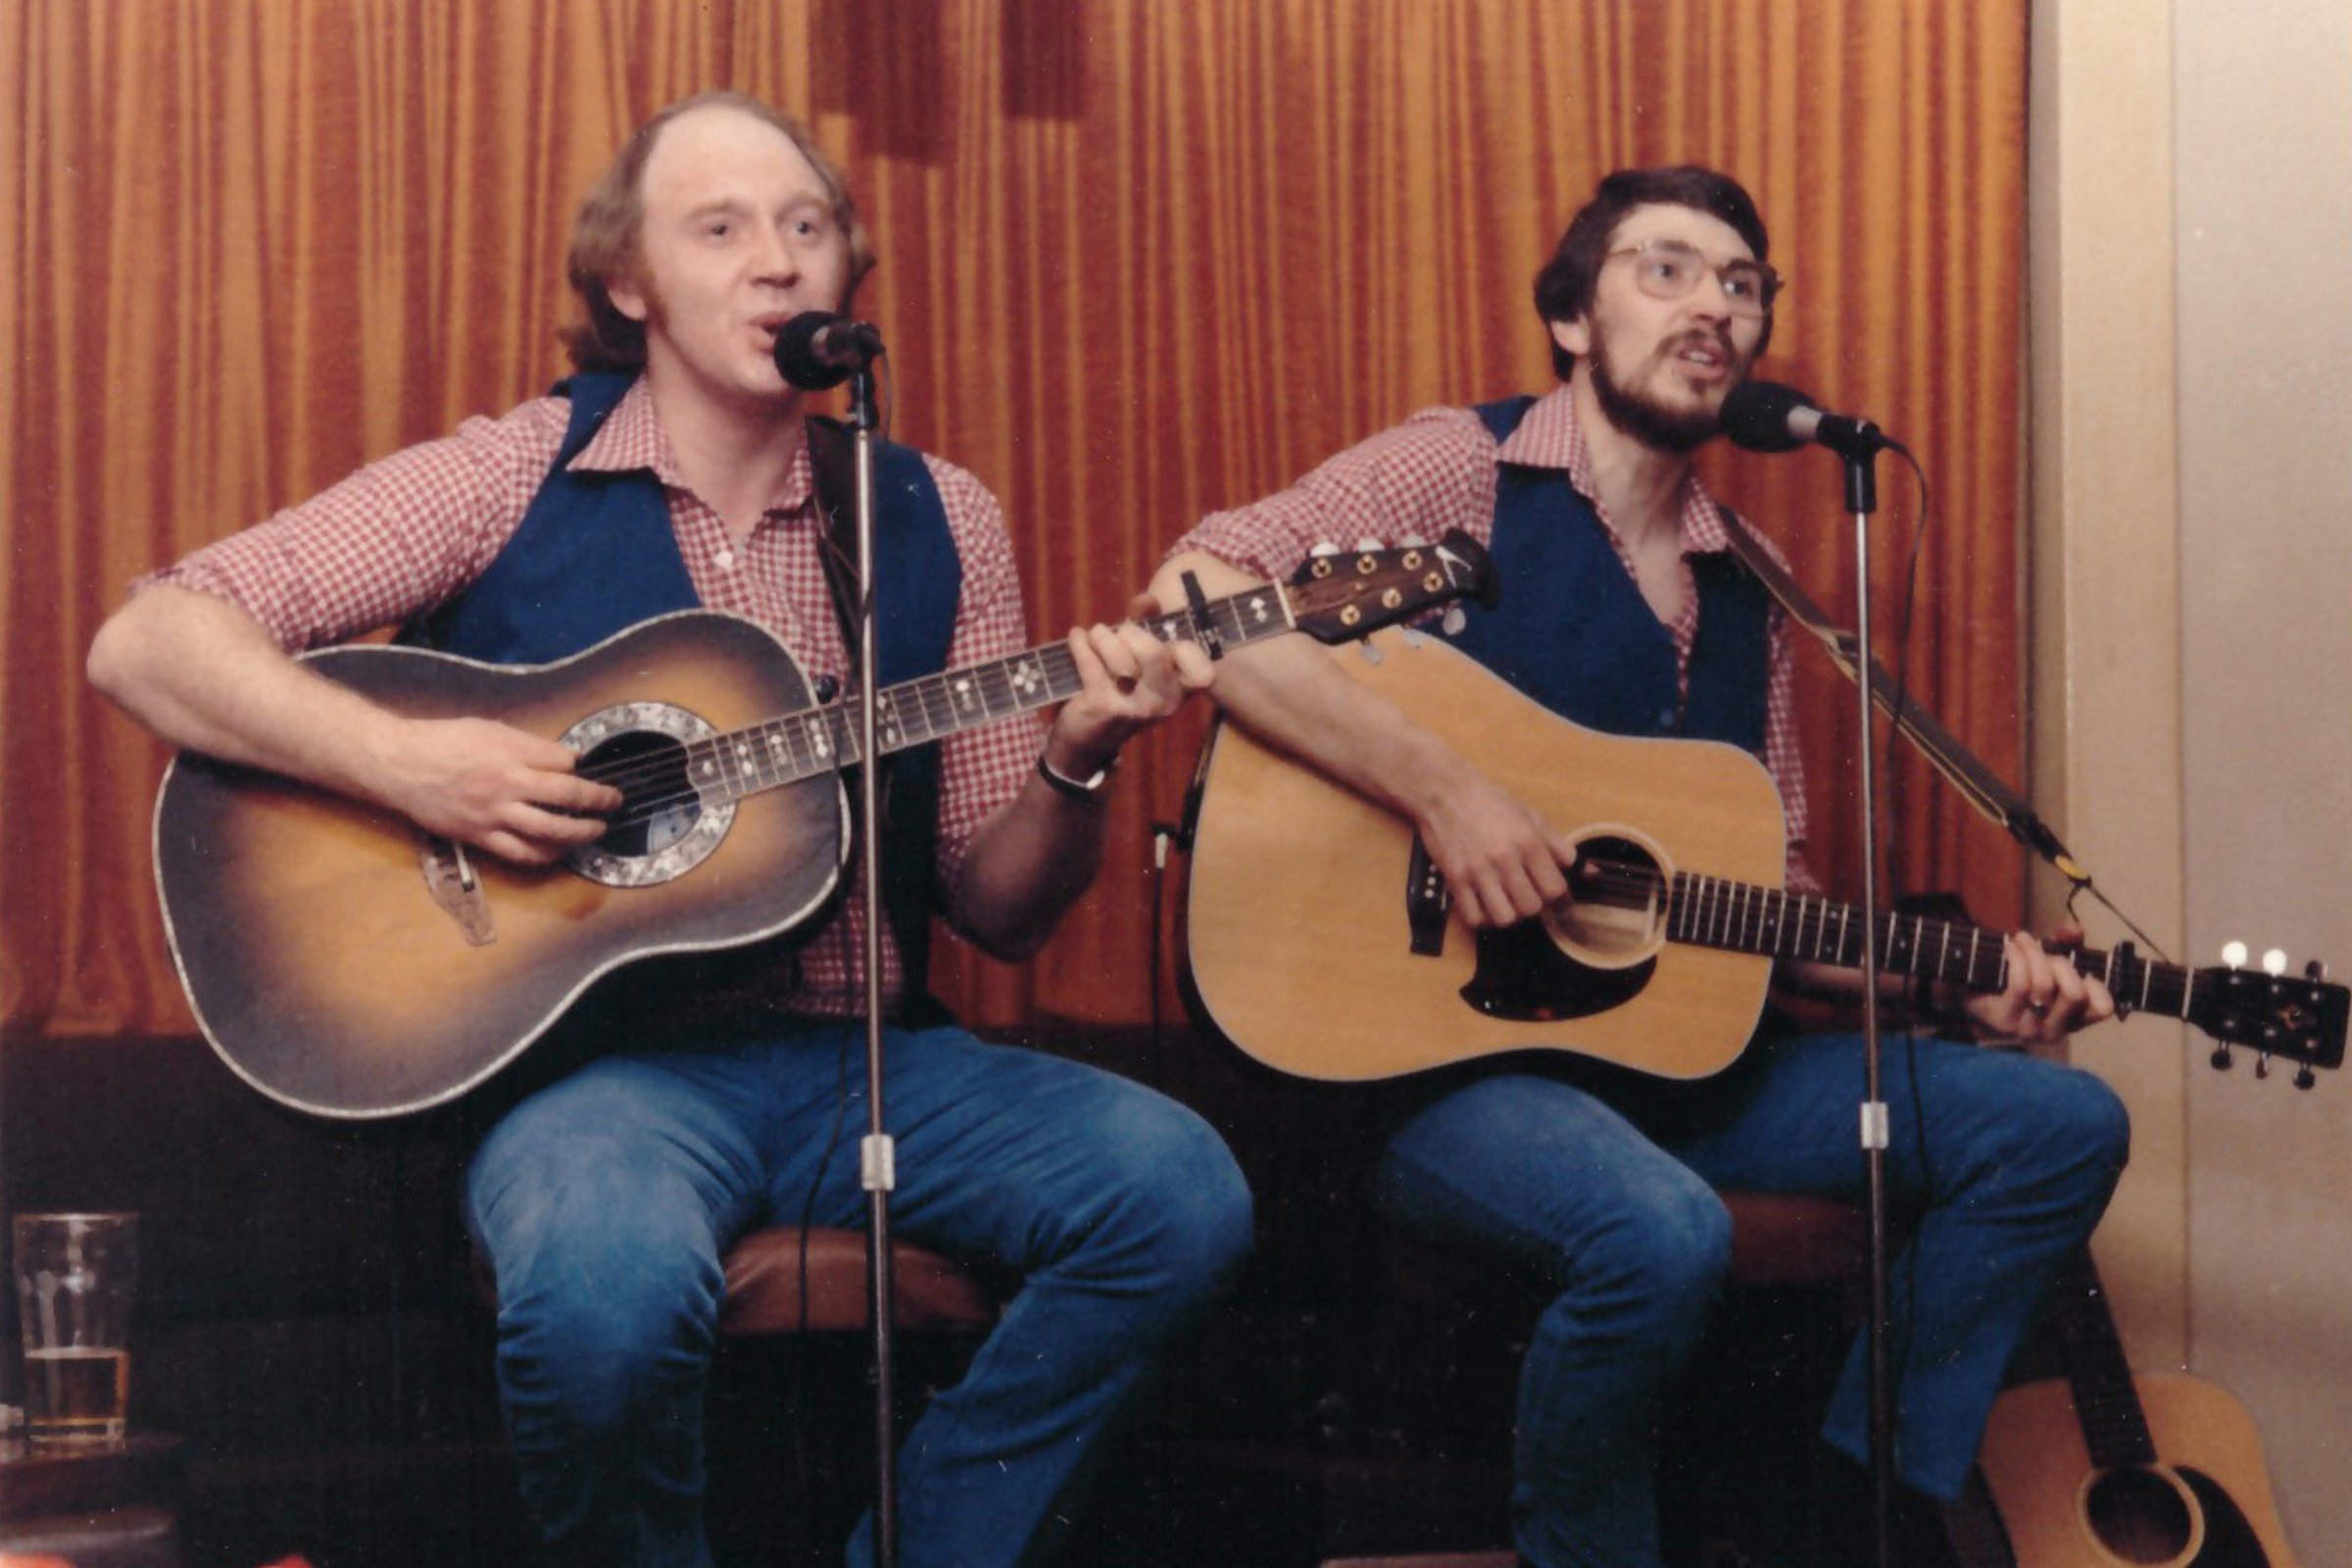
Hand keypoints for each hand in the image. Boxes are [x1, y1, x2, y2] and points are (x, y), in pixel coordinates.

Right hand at [381, 716, 621, 864]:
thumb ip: (526, 744)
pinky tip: (560, 851)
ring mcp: (493, 815)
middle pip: (567, 797)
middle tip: (614, 802)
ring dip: (580, 833)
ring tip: (596, 830)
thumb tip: (561, 758)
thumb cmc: (442, 741)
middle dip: (598, 801)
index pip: (562, 763)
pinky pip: (521, 854)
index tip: (586, 769)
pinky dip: (546, 855)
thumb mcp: (488, 728)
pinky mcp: (480, 837)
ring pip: (549, 832)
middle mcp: (506, 786)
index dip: (579, 767)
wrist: (399, 765)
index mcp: (508, 753)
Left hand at [1044, 593, 1214, 776]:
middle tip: (1119, 634)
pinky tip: (1076, 638)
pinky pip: (1090, 661)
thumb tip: (1148, 599)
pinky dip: (1080, 643)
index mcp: (1178, 692)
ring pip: (1120, 655)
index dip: (1184, 649)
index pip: (1203, 673)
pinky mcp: (1102, 706)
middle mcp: (1162, 702)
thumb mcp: (1138, 660)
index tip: (1162, 640)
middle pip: (1156, 652)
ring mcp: (1133, 707)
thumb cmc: (1118, 691)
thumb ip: (1146, 625)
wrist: (1086, 742)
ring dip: (1102, 637)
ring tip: (1094, 637)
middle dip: (1131, 633)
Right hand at [1415, 767, 1578, 929]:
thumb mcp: (1531, 817)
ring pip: (1504, 917)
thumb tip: (1591, 872)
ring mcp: (1477, 871)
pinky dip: (1483, 918)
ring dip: (1509, 914)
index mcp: (1528, 842)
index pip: (1555, 889)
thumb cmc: (1490, 802)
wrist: (1445, 792)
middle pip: (1531, 907)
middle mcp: (1504, 859)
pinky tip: (1485, 904)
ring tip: (1507, 901)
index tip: (1558, 902)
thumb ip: (1561, 847)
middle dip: (1534, 906)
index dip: (1561, 900)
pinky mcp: (1455, 879)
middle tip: (1528, 895)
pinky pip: (1474, 917)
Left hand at [1966, 921, 2115, 1043]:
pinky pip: (2020, 984)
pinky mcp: (2004, 1020)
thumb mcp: (2052, 959)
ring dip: (2034, 954)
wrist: (1976, 992)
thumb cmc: (2023, 978)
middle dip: (2061, 964)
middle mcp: (2055, 1030)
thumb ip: (2068, 943)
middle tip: (2045, 954)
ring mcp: (2029, 1029)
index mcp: (2074, 1020)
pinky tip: (2010, 948)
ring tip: (2022, 941)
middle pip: (2075, 994)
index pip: (2102, 1009)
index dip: (2097, 986)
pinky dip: (2018, 958)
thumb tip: (2073, 928)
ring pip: (2045, 985)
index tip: (2081, 970)